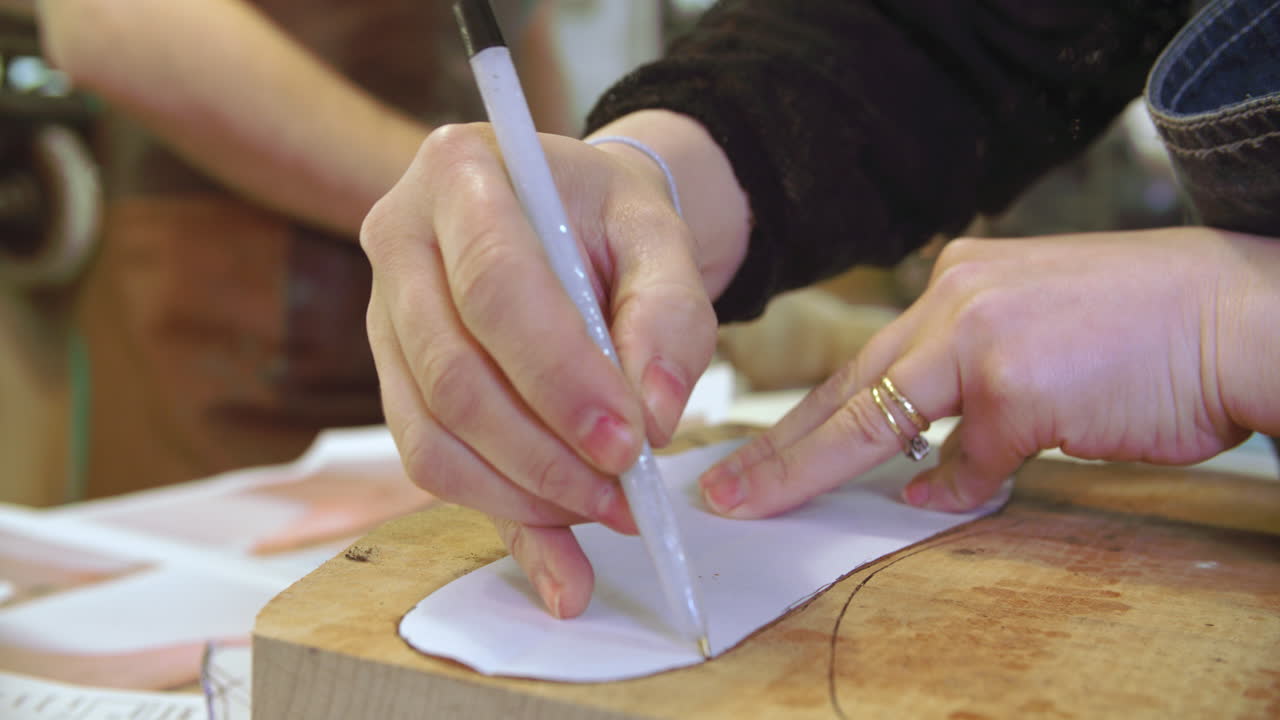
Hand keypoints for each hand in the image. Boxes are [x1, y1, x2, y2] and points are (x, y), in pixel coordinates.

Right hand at [361, 115, 745, 617]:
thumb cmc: (607, 219)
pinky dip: (499, 510)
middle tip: (623, 489)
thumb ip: (671, 315)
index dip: (560, 376)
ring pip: (432, 433)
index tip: (628, 441)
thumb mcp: (660, 237)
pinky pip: (429, 460)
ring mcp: (384, 316)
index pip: (494, 286)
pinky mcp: (395, 377)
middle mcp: (398, 241)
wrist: (568, 216)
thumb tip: (656, 417)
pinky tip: (561, 542)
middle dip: (544, 451)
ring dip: (522, 492)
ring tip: (605, 508)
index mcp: (458, 174)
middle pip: (453, 374)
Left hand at [699, 227, 1279, 516]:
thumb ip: (971, 396)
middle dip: (776, 446)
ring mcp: (978, 338)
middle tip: (722, 485)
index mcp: (960, 278)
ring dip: (816, 469)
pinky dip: (962, 486)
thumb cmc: (1150, 333)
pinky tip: (959, 493)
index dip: (806, 413)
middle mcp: (956, 295)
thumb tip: (926, 472)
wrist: (1240, 314)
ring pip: (875, 421)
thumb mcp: (1040, 341)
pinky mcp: (1011, 386)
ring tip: (760, 502)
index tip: (756, 449)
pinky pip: (967, 463)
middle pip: (844, 387)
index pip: (865, 358)